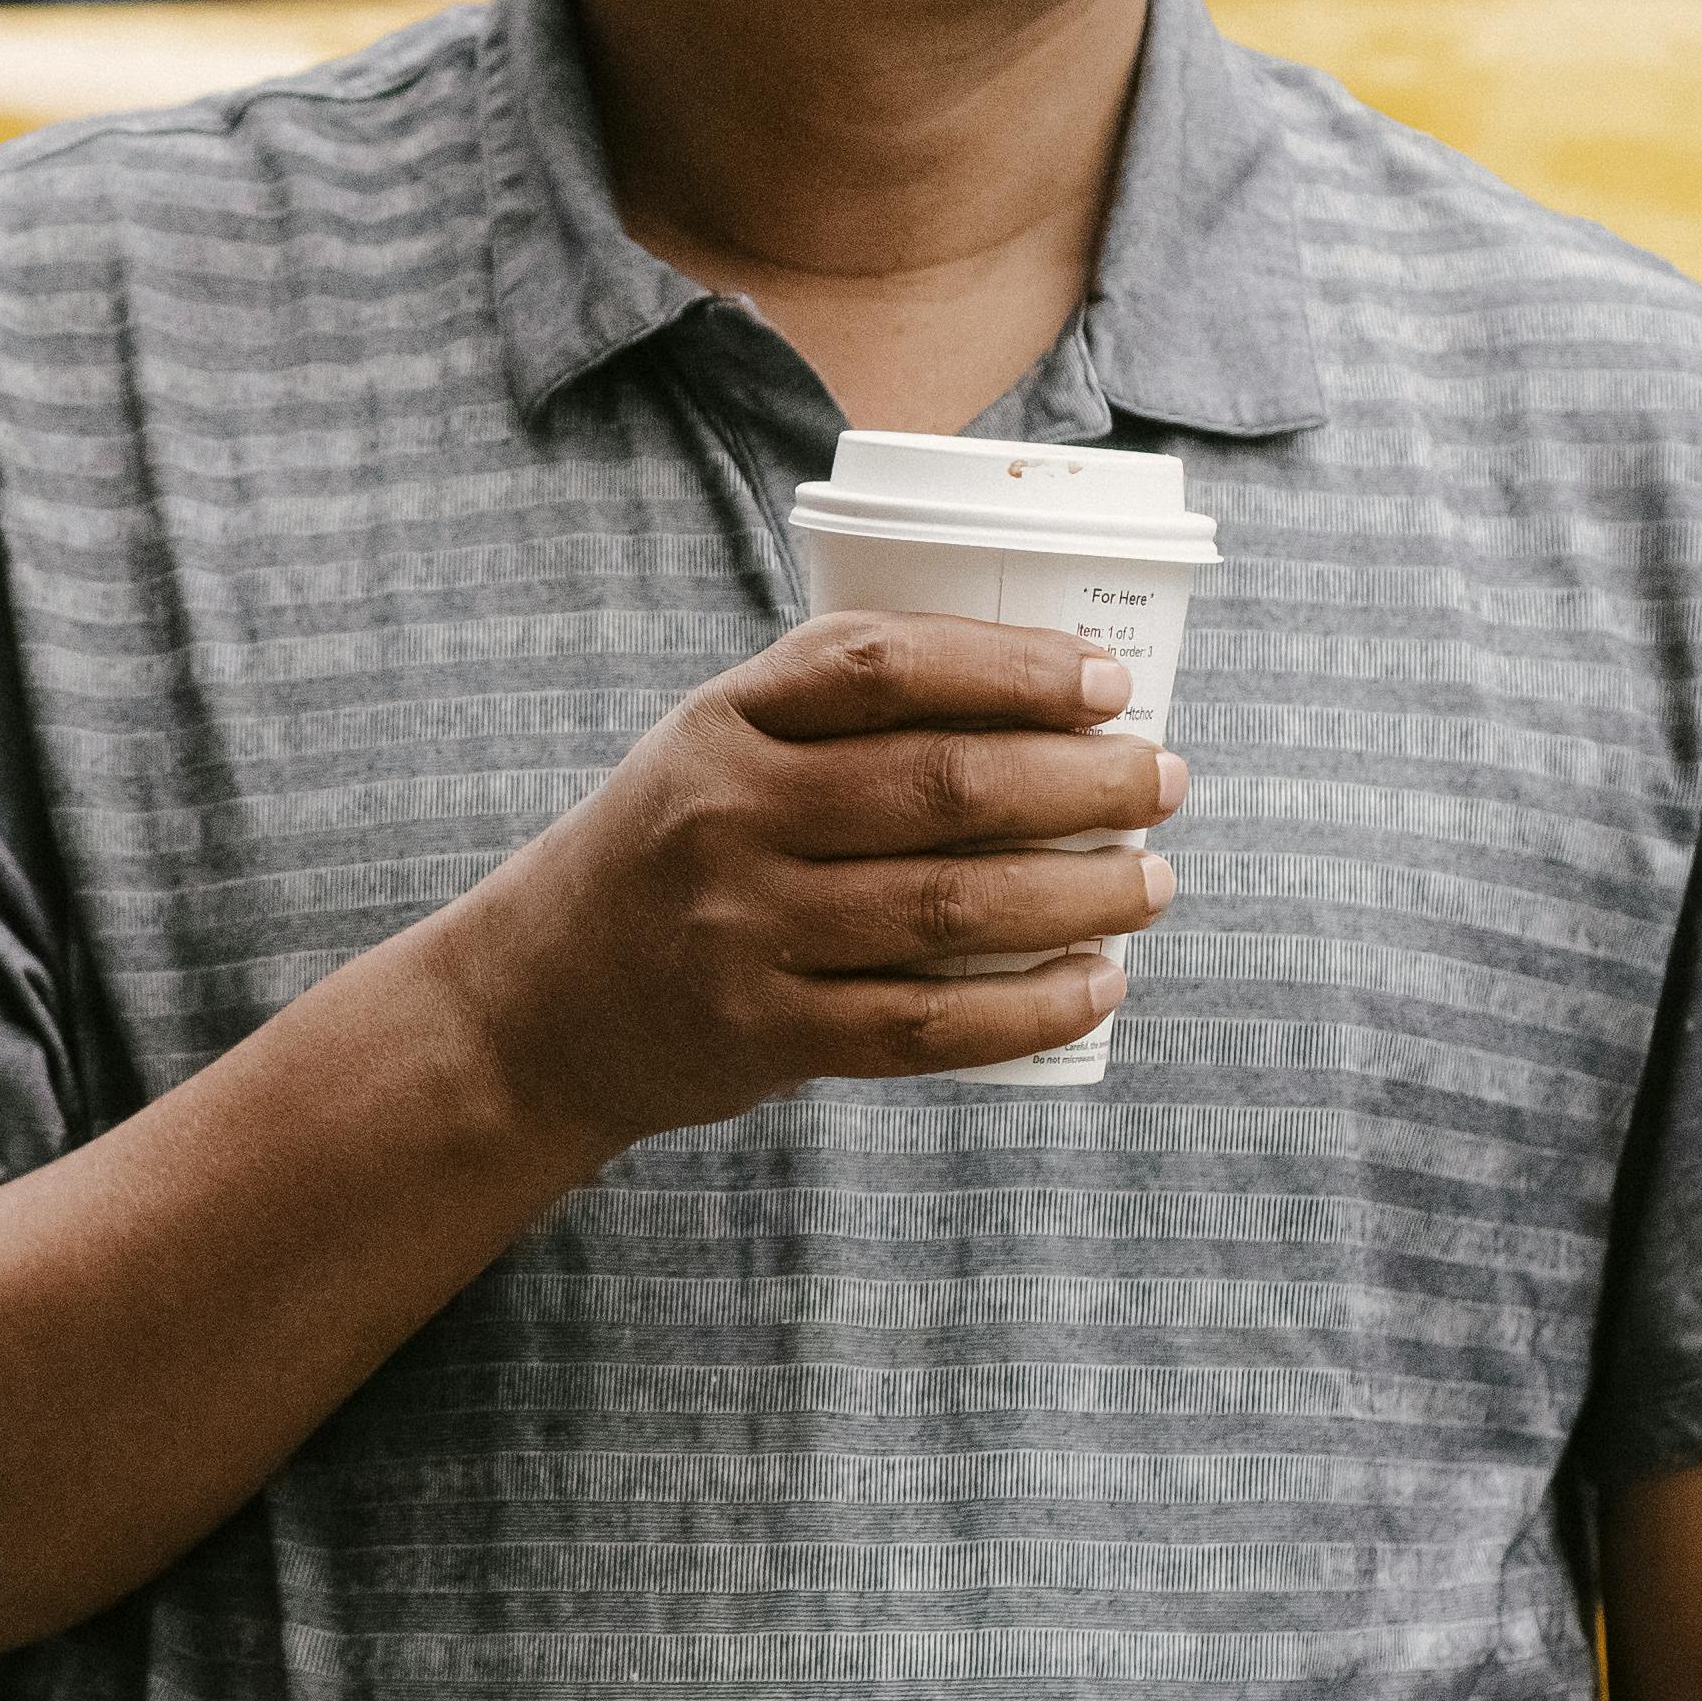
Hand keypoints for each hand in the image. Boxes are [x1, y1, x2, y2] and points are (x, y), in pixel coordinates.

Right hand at [414, 611, 1183, 1141]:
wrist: (538, 999)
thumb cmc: (671, 850)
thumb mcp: (714, 747)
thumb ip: (837, 715)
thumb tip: (1047, 706)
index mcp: (725, 720)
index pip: (882, 666)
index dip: (1011, 667)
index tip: (1109, 683)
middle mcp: (728, 818)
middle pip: (940, 788)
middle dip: (1081, 782)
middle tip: (1163, 781)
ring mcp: (742, 931)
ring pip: (949, 908)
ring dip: (1079, 896)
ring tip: (1152, 884)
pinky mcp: (763, 1034)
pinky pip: (924, 1027)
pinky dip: (1028, 1010)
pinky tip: (1096, 986)